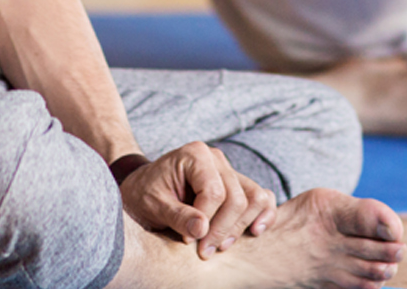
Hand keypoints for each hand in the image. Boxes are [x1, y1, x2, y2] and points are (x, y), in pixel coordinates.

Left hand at [119, 141, 277, 258]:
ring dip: (241, 226)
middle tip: (204, 251)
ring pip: (255, 198)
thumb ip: (177, 215)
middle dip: (223, 229)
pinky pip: (262, 197)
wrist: (142, 189)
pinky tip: (254, 231)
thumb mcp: (153, 205)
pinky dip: (263, 215)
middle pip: (238, 198)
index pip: (215, 192)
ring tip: (220, 245)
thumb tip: (202, 229)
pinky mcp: (236, 185)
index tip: (187, 239)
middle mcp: (217, 159)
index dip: (206, 221)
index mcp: (195, 155)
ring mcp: (229, 171)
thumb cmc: (144, 194)